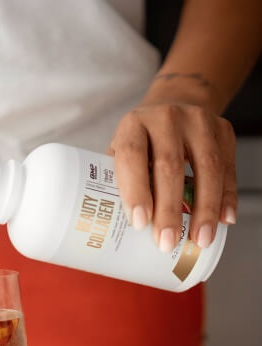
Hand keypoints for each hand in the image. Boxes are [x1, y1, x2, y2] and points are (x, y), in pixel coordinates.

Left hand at [109, 100, 236, 251]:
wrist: (175, 103)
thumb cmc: (141, 139)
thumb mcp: (121, 150)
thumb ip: (119, 179)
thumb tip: (117, 226)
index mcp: (133, 124)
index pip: (132, 155)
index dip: (135, 190)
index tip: (139, 222)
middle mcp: (165, 118)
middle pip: (169, 166)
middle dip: (169, 209)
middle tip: (167, 241)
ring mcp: (198, 121)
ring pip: (206, 167)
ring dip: (205, 208)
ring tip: (200, 239)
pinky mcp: (223, 130)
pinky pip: (228, 168)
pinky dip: (227, 197)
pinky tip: (224, 220)